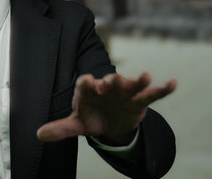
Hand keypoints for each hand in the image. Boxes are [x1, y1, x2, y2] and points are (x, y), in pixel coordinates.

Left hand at [36, 72, 176, 143]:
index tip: (86, 81)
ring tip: (144, 76)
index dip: (86, 84)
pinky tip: (173, 83)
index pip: (85, 85)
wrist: (110, 121)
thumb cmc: (91, 117)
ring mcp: (125, 94)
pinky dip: (162, 89)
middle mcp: (107, 89)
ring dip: (137, 81)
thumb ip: (60, 128)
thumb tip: (38, 135)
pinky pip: (152, 94)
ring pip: (131, 85)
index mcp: (89, 92)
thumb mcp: (76, 124)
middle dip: (112, 81)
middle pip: (109, 82)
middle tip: (114, 78)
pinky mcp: (140, 101)